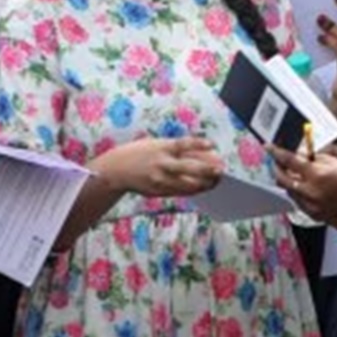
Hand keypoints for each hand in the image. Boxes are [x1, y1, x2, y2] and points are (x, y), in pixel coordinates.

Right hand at [97, 137, 223, 198]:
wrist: (116, 171)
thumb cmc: (139, 153)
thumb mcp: (155, 144)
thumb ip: (176, 149)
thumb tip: (201, 153)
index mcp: (160, 147)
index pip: (183, 144)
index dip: (198, 143)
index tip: (212, 144)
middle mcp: (161, 164)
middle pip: (188, 167)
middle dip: (206, 169)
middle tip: (220, 170)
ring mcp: (160, 179)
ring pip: (187, 184)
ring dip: (204, 183)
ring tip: (215, 181)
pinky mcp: (159, 191)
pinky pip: (180, 192)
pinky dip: (193, 190)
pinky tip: (202, 188)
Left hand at [269, 143, 336, 221]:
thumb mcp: (331, 160)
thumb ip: (310, 158)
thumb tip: (295, 155)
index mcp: (317, 175)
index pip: (290, 161)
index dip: (277, 153)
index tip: (268, 147)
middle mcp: (312, 192)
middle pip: (283, 180)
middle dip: (278, 169)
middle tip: (278, 162)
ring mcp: (313, 206)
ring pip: (289, 192)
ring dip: (288, 181)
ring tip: (293, 173)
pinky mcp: (315, 215)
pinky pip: (298, 202)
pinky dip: (297, 193)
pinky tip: (303, 186)